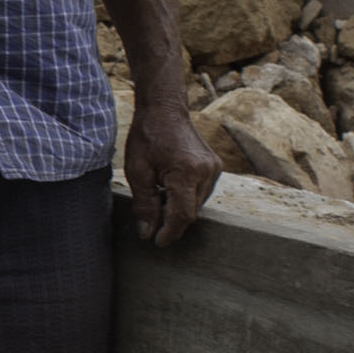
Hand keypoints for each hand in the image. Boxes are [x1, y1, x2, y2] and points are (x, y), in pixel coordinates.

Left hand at [122, 101, 217, 247]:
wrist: (165, 109)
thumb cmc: (147, 136)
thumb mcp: (137, 171)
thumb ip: (144, 204)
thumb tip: (148, 233)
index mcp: (186, 171)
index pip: (182, 215)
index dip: (170, 233)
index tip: (156, 242)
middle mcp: (206, 171)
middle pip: (191, 213)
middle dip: (171, 221)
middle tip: (151, 218)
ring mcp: (214, 169)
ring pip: (197, 205)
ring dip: (178, 209)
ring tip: (158, 195)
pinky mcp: (216, 167)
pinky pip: (201, 193)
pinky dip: (185, 197)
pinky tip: (169, 188)